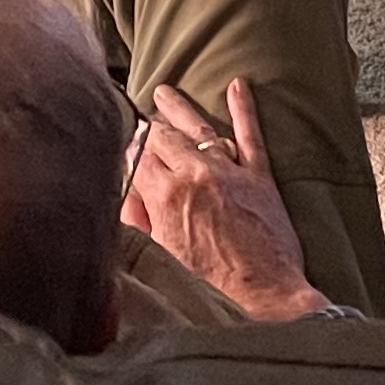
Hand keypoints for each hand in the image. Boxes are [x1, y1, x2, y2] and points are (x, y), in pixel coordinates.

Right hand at [120, 79, 324, 322]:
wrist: (263, 298)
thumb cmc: (208, 286)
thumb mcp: (159, 257)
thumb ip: (140, 222)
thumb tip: (130, 194)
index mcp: (166, 195)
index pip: (137, 156)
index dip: (128, 150)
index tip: (122, 144)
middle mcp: (196, 174)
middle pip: (163, 136)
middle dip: (148, 125)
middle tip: (139, 118)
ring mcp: (230, 172)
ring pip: (200, 127)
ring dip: (179, 108)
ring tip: (164, 91)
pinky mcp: (260, 178)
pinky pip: (250, 136)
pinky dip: (244, 109)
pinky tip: (237, 86)